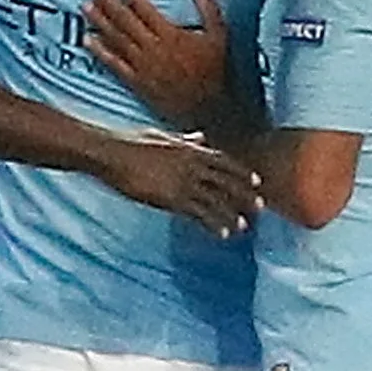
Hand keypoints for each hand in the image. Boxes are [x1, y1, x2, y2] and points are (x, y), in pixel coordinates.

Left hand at [83, 0, 229, 128]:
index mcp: (172, 36)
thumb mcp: (220, 37)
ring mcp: (143, 67)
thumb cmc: (218, 72)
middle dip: (108, 3)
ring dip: (100, 22)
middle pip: (126, 21)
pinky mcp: (138, 83)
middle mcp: (153, 49)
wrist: (212, 108)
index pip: (146, 10)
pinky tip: (89, 40)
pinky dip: (101, 52)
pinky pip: (115, 65)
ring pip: (116, 40)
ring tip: (86, 8)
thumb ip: (209, 11)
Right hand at [97, 132, 254, 236]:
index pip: (224, 162)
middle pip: (226, 182)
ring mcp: (184, 182)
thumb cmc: (130, 143)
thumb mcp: (162, 136)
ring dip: (232, 214)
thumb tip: (200, 136)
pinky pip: (199, 214)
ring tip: (245, 227)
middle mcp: (192, 165)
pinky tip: (224, 234)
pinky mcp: (172, 198)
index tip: (257, 182)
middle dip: (245, 195)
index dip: (242, 173)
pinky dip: (214, 224)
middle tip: (261, 207)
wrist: (111, 154)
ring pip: (216, 200)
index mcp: (190, 149)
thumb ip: (185, 139)